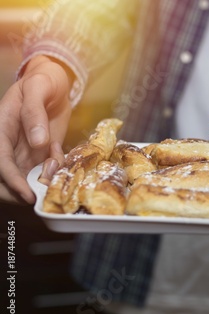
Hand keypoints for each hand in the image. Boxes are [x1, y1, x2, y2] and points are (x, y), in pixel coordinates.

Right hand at [0, 55, 72, 203]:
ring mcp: (26, 150)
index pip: (1, 161)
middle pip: (10, 177)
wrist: (56, 83)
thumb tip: (37, 142)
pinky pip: (47, 168)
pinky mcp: (42, 152)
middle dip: (25, 189)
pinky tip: (59, 151)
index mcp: (1, 128)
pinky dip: (56, 168)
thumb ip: (33, 113)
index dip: (12, 180)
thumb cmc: (42, 81)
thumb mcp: (37, 89)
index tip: (26, 194)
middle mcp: (11, 144)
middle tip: (45, 194)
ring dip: (44, 180)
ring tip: (56, 164)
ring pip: (29, 176)